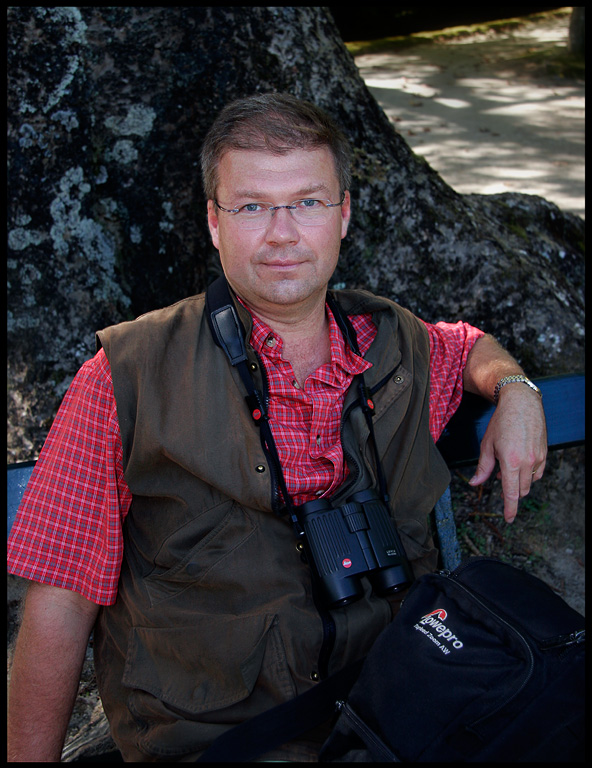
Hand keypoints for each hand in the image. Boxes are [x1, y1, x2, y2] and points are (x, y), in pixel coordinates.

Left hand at [469, 383, 546, 522]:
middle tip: (501, 480)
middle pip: (521, 490)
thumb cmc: (501, 422)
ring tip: (508, 466)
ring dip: (520, 482)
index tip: (509, 519)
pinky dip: (529, 473)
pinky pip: (538, 472)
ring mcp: (537, 458)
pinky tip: (520, 463)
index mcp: (510, 462)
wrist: (521, 404)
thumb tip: (475, 483)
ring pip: (530, 482)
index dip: (510, 509)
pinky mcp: (544, 453)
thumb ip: (483, 467)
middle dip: (512, 492)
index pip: (511, 493)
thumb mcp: (487, 445)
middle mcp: (526, 462)